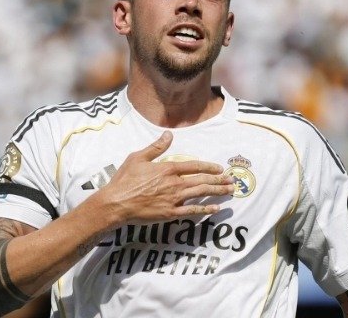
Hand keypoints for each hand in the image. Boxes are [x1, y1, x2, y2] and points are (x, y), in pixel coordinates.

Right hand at [94, 131, 234, 225]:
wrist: (116, 203)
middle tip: (231, 180)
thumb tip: (169, 134)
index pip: (194, 166)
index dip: (208, 167)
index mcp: (167, 168)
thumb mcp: (138, 158)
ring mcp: (174, 199)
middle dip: (219, 180)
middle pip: (202, 180)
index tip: (219, 168)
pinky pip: (192, 211)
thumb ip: (156, 147)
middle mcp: (174, 183)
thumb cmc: (124, 180)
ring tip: (229, 191)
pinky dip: (206, 209)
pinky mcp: (170, 213)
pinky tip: (216, 208)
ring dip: (217, 191)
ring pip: (201, 194)